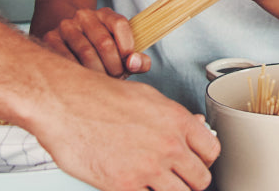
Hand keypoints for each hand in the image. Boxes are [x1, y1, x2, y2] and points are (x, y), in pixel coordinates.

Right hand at [29, 73, 220, 189]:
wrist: (65, 103)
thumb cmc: (99, 96)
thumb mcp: (147, 97)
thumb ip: (174, 118)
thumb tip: (194, 129)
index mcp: (177, 121)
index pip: (212, 152)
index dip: (204, 160)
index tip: (196, 162)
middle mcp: (169, 145)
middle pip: (201, 179)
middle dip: (191, 180)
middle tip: (178, 178)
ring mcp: (148, 167)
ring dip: (169, 189)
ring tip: (156, 182)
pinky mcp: (124, 185)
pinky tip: (136, 184)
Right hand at [39, 7, 149, 77]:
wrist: (69, 40)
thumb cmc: (102, 52)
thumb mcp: (122, 51)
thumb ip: (137, 59)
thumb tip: (134, 63)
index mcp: (106, 14)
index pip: (120, 24)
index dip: (127, 48)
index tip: (129, 65)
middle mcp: (85, 16)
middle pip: (104, 43)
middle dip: (114, 67)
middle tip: (116, 78)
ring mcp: (66, 26)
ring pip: (86, 53)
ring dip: (98, 73)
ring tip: (103, 82)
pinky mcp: (50, 39)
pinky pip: (67, 60)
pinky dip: (79, 74)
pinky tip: (85, 81)